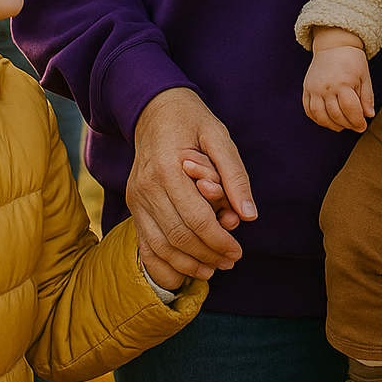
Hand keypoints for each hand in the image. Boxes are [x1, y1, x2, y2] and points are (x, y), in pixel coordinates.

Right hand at [126, 87, 257, 289]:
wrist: (155, 109)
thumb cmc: (192, 121)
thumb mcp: (220, 137)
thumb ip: (235, 175)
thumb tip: (248, 216)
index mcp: (169, 169)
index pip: (197, 220)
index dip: (219, 241)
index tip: (238, 251)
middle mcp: (147, 187)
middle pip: (179, 237)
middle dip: (207, 256)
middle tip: (230, 261)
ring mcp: (136, 198)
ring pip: (161, 246)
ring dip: (187, 264)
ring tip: (212, 269)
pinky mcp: (132, 204)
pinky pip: (144, 244)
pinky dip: (163, 264)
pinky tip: (184, 272)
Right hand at [303, 32, 374, 132]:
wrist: (334, 45)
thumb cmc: (352, 61)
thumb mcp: (364, 76)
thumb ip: (367, 97)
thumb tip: (369, 115)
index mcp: (343, 82)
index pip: (350, 109)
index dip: (357, 121)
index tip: (362, 126)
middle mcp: (326, 87)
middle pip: (335, 114)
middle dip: (347, 125)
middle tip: (354, 127)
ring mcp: (314, 88)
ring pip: (320, 116)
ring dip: (331, 125)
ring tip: (341, 126)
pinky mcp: (307, 89)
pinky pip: (309, 110)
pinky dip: (317, 119)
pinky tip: (327, 120)